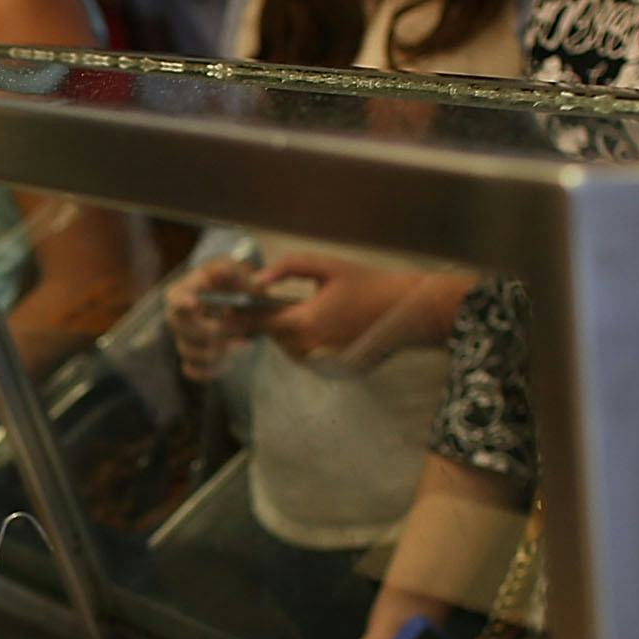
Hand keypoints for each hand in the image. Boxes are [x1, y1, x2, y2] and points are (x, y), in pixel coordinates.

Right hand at [164, 255, 263, 379]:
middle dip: (209, 332)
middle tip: (236, 330)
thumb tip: (235, 271)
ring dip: (216, 351)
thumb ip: (237, 273)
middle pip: (181, 329)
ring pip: (188, 352)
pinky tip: (229, 361)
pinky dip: (211, 369)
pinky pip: (192, 370)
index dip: (181, 302)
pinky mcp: (192, 357)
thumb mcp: (238, 274)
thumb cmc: (235, 283)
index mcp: (185, 291)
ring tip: (243, 343)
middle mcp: (178, 316)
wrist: (239, 302)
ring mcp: (183, 338)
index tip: (193, 304)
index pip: (174, 298)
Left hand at [250, 255, 426, 370]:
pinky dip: (309, 344)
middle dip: (272, 321)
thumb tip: (257, 280)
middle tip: (274, 302)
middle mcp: (309, 349)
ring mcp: (322, 364)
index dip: (241, 316)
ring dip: (290, 333)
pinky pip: (309, 358)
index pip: (259, 323)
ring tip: (306, 312)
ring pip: (290, 349)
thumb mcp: (327, 267)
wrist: (409, 311)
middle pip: (274, 337)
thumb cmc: (370, 284)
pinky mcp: (335, 371)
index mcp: (303, 322)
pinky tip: (326, 326)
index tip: (229, 308)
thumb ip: (288, 268)